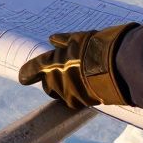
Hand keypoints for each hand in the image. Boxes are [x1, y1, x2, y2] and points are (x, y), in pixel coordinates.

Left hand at [17, 23, 135, 107]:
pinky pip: (75, 99)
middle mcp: (57, 80)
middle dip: (53, 80)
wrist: (118, 67)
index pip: (33, 70)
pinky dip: (79, 93)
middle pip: (47, 85)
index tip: (23, 77)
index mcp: (52, 63)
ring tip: (83, 76)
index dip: (28, 73)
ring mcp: (68, 93)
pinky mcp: (81, 103)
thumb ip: (63, 41)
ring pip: (61, 93)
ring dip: (67, 87)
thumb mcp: (79, 39)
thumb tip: (52, 39)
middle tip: (67, 71)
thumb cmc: (98, 49)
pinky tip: (89, 84)